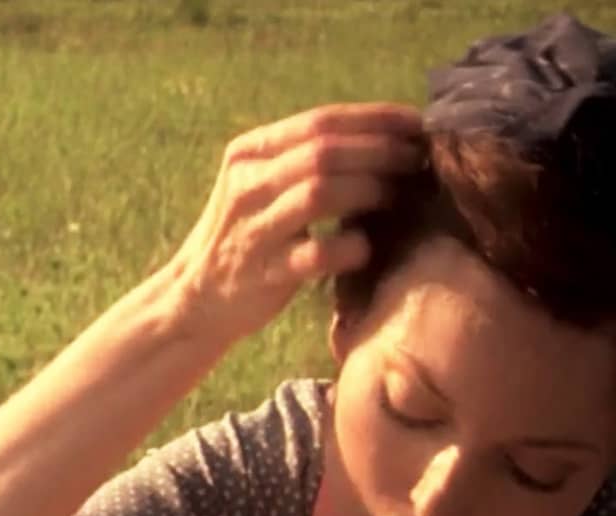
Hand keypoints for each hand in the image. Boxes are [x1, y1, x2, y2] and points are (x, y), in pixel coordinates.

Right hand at [170, 101, 426, 342]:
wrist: (197, 297)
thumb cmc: (250, 237)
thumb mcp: (265, 186)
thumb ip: (308, 161)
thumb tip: (387, 139)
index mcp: (249, 153)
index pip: (320, 122)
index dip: (374, 119)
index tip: (417, 124)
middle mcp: (246, 184)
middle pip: (323, 152)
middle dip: (379, 151)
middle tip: (418, 160)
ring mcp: (253, 229)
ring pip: (318, 194)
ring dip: (369, 190)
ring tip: (398, 197)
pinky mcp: (264, 273)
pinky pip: (316, 254)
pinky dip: (349, 247)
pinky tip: (365, 247)